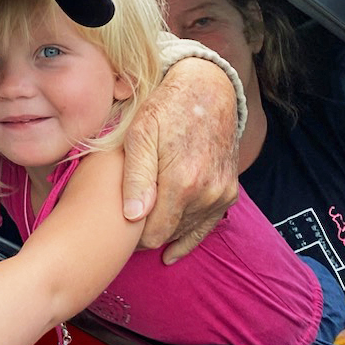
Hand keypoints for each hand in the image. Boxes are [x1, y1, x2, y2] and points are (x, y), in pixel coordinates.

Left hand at [123, 57, 239, 262]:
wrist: (208, 90)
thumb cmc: (167, 108)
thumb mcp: (140, 134)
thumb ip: (136, 176)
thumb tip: (133, 216)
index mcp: (182, 182)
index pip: (153, 235)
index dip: (131, 238)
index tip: (116, 231)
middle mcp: (206, 194)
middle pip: (168, 235)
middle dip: (145, 234)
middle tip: (123, 227)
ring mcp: (221, 195)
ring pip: (184, 232)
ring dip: (165, 230)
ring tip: (142, 223)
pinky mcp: (229, 194)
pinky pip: (207, 227)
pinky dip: (187, 237)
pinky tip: (170, 253)